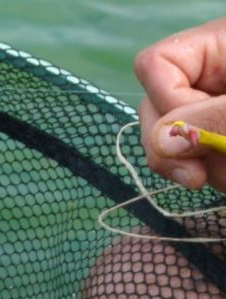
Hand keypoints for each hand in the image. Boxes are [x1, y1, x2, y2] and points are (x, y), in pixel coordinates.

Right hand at [134, 18, 225, 191]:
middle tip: (198, 178)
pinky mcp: (216, 140)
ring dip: (195, 170)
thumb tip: (159, 143)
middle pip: (152, 109)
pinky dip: (211, 177)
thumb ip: (212, 117)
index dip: (165, 103)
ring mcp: (209, 111)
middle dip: (171, 149)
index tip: (199, 134)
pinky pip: (190, 163)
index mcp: (217, 47)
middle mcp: (206, 78)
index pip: (154, 66)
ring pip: (168, 145)